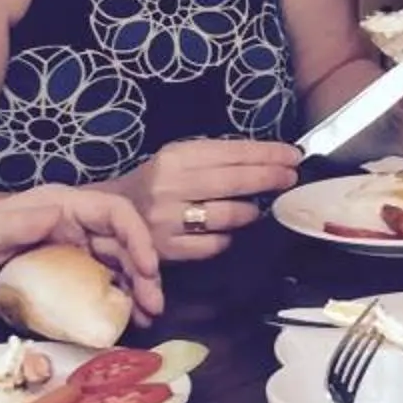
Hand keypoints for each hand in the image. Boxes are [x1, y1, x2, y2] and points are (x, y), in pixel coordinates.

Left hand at [0, 184, 165, 319]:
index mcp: (57, 208)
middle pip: (121, 245)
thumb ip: (16, 223)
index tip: (146, 267)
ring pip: (114, 273)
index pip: (112, 213)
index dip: (136, 236)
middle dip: (144, 272)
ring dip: (135, 292)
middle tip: (154, 305)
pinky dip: (111, 310)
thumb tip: (59, 212)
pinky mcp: (56, 290)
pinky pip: (93, 298)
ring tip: (147, 318)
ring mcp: (65, 262)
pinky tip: (122, 327)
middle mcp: (68, 231)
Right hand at [118, 135, 302, 261]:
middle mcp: (170, 186)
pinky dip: (227, 237)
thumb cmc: (152, 183)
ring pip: (228, 215)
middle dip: (270, 178)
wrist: (110, 216)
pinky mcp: (169, 250)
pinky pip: (214, 244)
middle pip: (234, 182)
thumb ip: (213, 159)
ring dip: (251, 211)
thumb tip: (266, 159)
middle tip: (291, 178)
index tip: (292, 156)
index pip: (230, 152)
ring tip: (258, 207)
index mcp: (173, 157)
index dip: (266, 153)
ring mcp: (169, 220)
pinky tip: (229, 230)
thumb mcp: (175, 160)